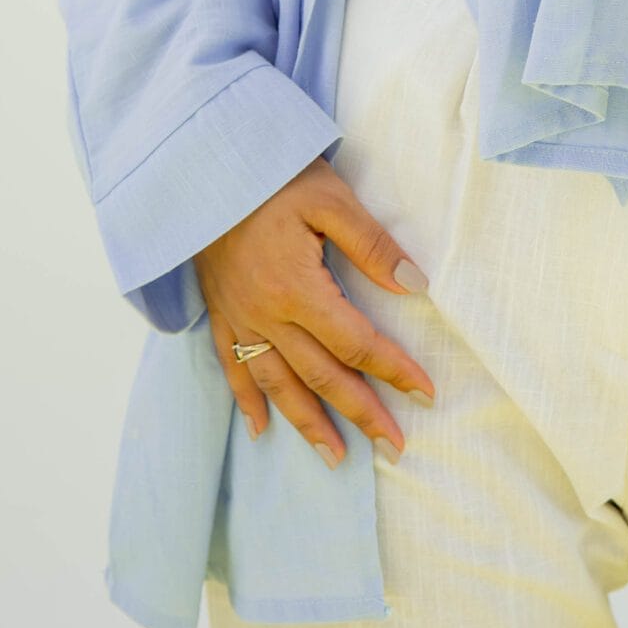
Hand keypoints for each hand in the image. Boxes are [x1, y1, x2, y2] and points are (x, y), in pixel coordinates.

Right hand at [195, 155, 437, 467]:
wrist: (202, 170)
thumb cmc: (273, 177)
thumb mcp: (331, 199)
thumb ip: (373, 245)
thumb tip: (415, 285)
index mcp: (299, 289)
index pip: (357, 343)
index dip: (394, 370)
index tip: (425, 393)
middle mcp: (268, 316)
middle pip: (322, 376)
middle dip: (361, 413)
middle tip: (395, 446)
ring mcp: (239, 319)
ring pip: (278, 385)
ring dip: (309, 424)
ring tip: (336, 458)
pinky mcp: (219, 314)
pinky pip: (233, 369)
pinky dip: (248, 402)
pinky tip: (261, 429)